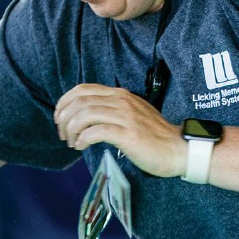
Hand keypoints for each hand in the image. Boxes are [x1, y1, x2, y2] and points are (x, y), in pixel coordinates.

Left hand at [54, 83, 186, 178]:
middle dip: (64, 118)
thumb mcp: (131, 114)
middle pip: (80, 101)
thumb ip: (111, 110)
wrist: (178, 149)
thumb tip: (85, 116)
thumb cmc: (154, 137)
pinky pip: (97, 131)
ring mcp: (125, 117)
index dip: (65, 102)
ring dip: (72, 129)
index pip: (82, 89)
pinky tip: (82, 146)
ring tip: (72, 142)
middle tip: (63, 134)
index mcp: (120, 95)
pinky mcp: (128, 135)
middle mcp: (121, 101)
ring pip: (85, 114)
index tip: (60, 117)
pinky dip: (83, 139)